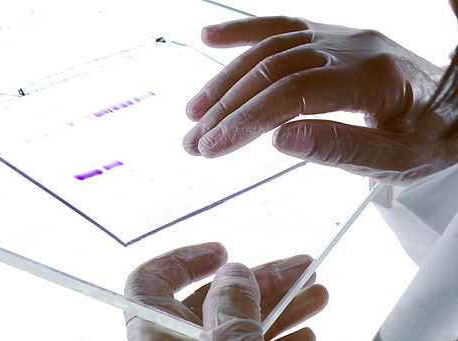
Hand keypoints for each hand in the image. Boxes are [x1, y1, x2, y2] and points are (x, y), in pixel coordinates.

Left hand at [124, 243, 327, 339]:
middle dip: (262, 279)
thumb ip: (231, 308)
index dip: (183, 259)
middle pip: (213, 301)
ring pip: (237, 326)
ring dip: (281, 307)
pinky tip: (305, 333)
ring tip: (316, 294)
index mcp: (156, 336)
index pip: (148, 283)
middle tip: (300, 266)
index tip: (220, 251)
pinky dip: (278, 339)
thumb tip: (235, 273)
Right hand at [184, 16, 450, 183]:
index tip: (215, 145)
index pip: (294, 93)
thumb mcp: (397, 159)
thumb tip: (282, 140)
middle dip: (227, 108)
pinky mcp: (330, 36)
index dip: (249, 118)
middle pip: (272, 70)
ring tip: (194, 112)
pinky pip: (281, 25)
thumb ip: (342, 149)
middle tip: (195, 141)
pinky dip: (243, 32)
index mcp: (372, 79)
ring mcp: (338, 36)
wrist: (454, 106)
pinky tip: (211, 38)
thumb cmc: (429, 137)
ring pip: (269, 49)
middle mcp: (351, 47)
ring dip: (225, 80)